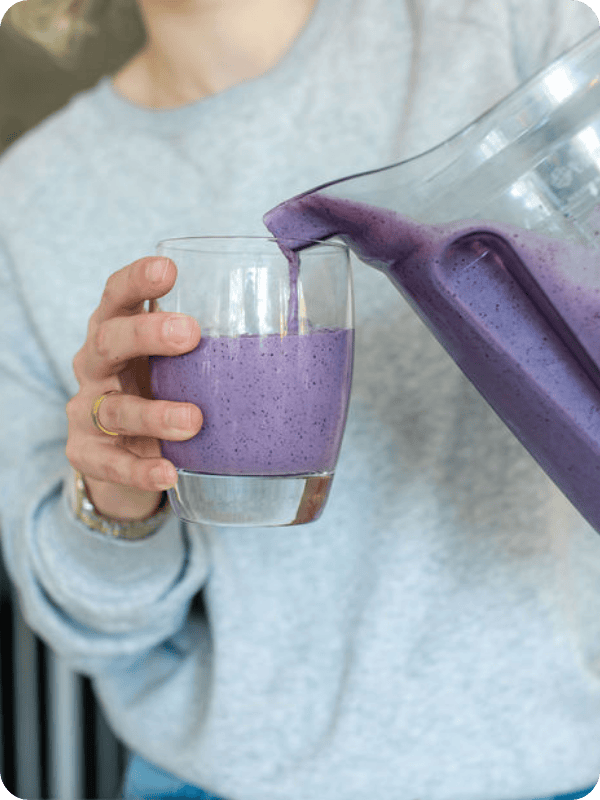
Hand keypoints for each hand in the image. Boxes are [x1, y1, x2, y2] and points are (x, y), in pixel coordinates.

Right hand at [66, 256, 202, 519]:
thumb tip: (297, 325)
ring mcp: (87, 411)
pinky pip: (111, 463)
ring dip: (153, 413)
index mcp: (116, 331)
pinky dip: (140, 469)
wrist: (121, 454)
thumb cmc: (161, 390)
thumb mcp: (178, 363)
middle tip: (190, 334)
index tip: (169, 270)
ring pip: (113, 409)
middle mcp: (96, 365)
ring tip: (194, 420)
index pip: (116, 296)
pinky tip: (168, 473)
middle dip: (146, 334)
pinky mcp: (86, 454)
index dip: (136, 280)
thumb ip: (210, 347)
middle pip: (108, 340)